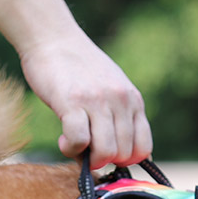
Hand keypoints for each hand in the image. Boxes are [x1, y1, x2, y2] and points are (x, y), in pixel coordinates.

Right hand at [20, 32, 152, 169]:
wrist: (53, 36)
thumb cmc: (79, 70)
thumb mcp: (112, 88)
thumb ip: (122, 117)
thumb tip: (128, 158)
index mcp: (133, 100)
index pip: (144, 148)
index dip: (126, 160)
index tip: (108, 154)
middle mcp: (120, 101)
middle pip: (124, 155)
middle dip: (105, 161)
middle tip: (87, 149)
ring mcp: (98, 101)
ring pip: (106, 152)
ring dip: (89, 159)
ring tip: (75, 146)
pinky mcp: (73, 102)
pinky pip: (80, 142)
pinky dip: (71, 149)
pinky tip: (64, 140)